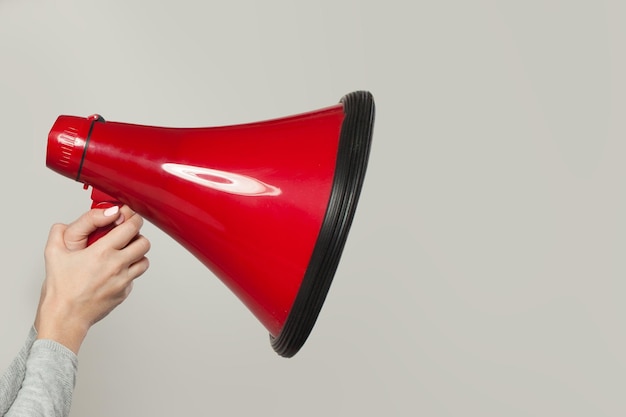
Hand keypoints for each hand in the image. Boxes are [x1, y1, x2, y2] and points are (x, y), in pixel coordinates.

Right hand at [34, 206, 150, 353]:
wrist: (65, 317)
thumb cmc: (60, 290)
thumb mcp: (53, 255)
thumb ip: (58, 234)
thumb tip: (63, 224)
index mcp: (102, 252)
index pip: (131, 227)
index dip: (132, 218)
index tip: (128, 217)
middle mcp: (117, 265)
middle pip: (144, 243)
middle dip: (137, 236)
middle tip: (127, 236)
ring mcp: (123, 280)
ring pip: (144, 260)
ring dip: (137, 254)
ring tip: (124, 253)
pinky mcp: (125, 292)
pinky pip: (135, 277)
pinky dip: (130, 271)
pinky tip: (116, 271)